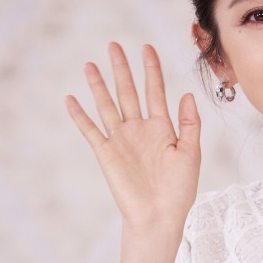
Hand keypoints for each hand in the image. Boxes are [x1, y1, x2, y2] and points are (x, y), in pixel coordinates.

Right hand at [64, 41, 200, 235]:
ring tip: (90, 64)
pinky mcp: (106, 154)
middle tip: (114, 45)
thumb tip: (186, 94)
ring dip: (99, 85)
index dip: (151, 69)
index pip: (154, 91)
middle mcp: (139, 130)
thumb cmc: (179, 191)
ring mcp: (121, 140)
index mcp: (162, 128)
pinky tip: (71, 99)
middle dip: (122, 69)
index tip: (146, 47)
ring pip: (107, 105)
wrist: (158, 217)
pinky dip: (80, 115)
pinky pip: (90, 130)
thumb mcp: (191, 154)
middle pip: (128, 92)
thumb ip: (190, 124)